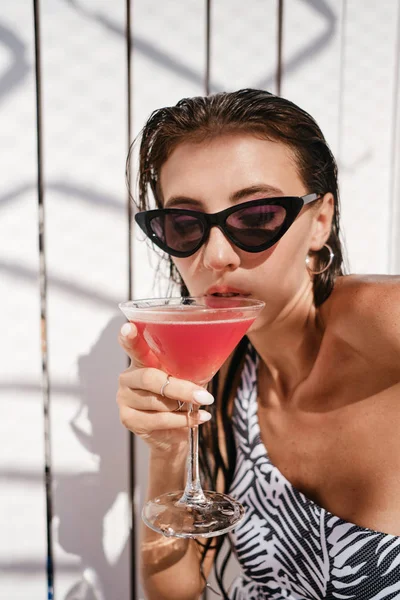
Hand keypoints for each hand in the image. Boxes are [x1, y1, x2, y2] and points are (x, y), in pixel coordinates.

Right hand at [116, 323, 213, 453]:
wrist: (172, 436)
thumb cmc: (179, 400)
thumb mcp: (184, 378)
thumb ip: (186, 367)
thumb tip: (208, 357)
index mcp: (141, 360)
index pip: (132, 345)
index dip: (129, 337)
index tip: (128, 327)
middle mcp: (127, 377)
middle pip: (150, 378)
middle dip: (181, 389)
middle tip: (205, 397)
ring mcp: (124, 398)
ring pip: (158, 401)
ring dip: (184, 406)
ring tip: (199, 407)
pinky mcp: (127, 419)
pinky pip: (159, 419)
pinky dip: (183, 420)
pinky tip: (198, 418)